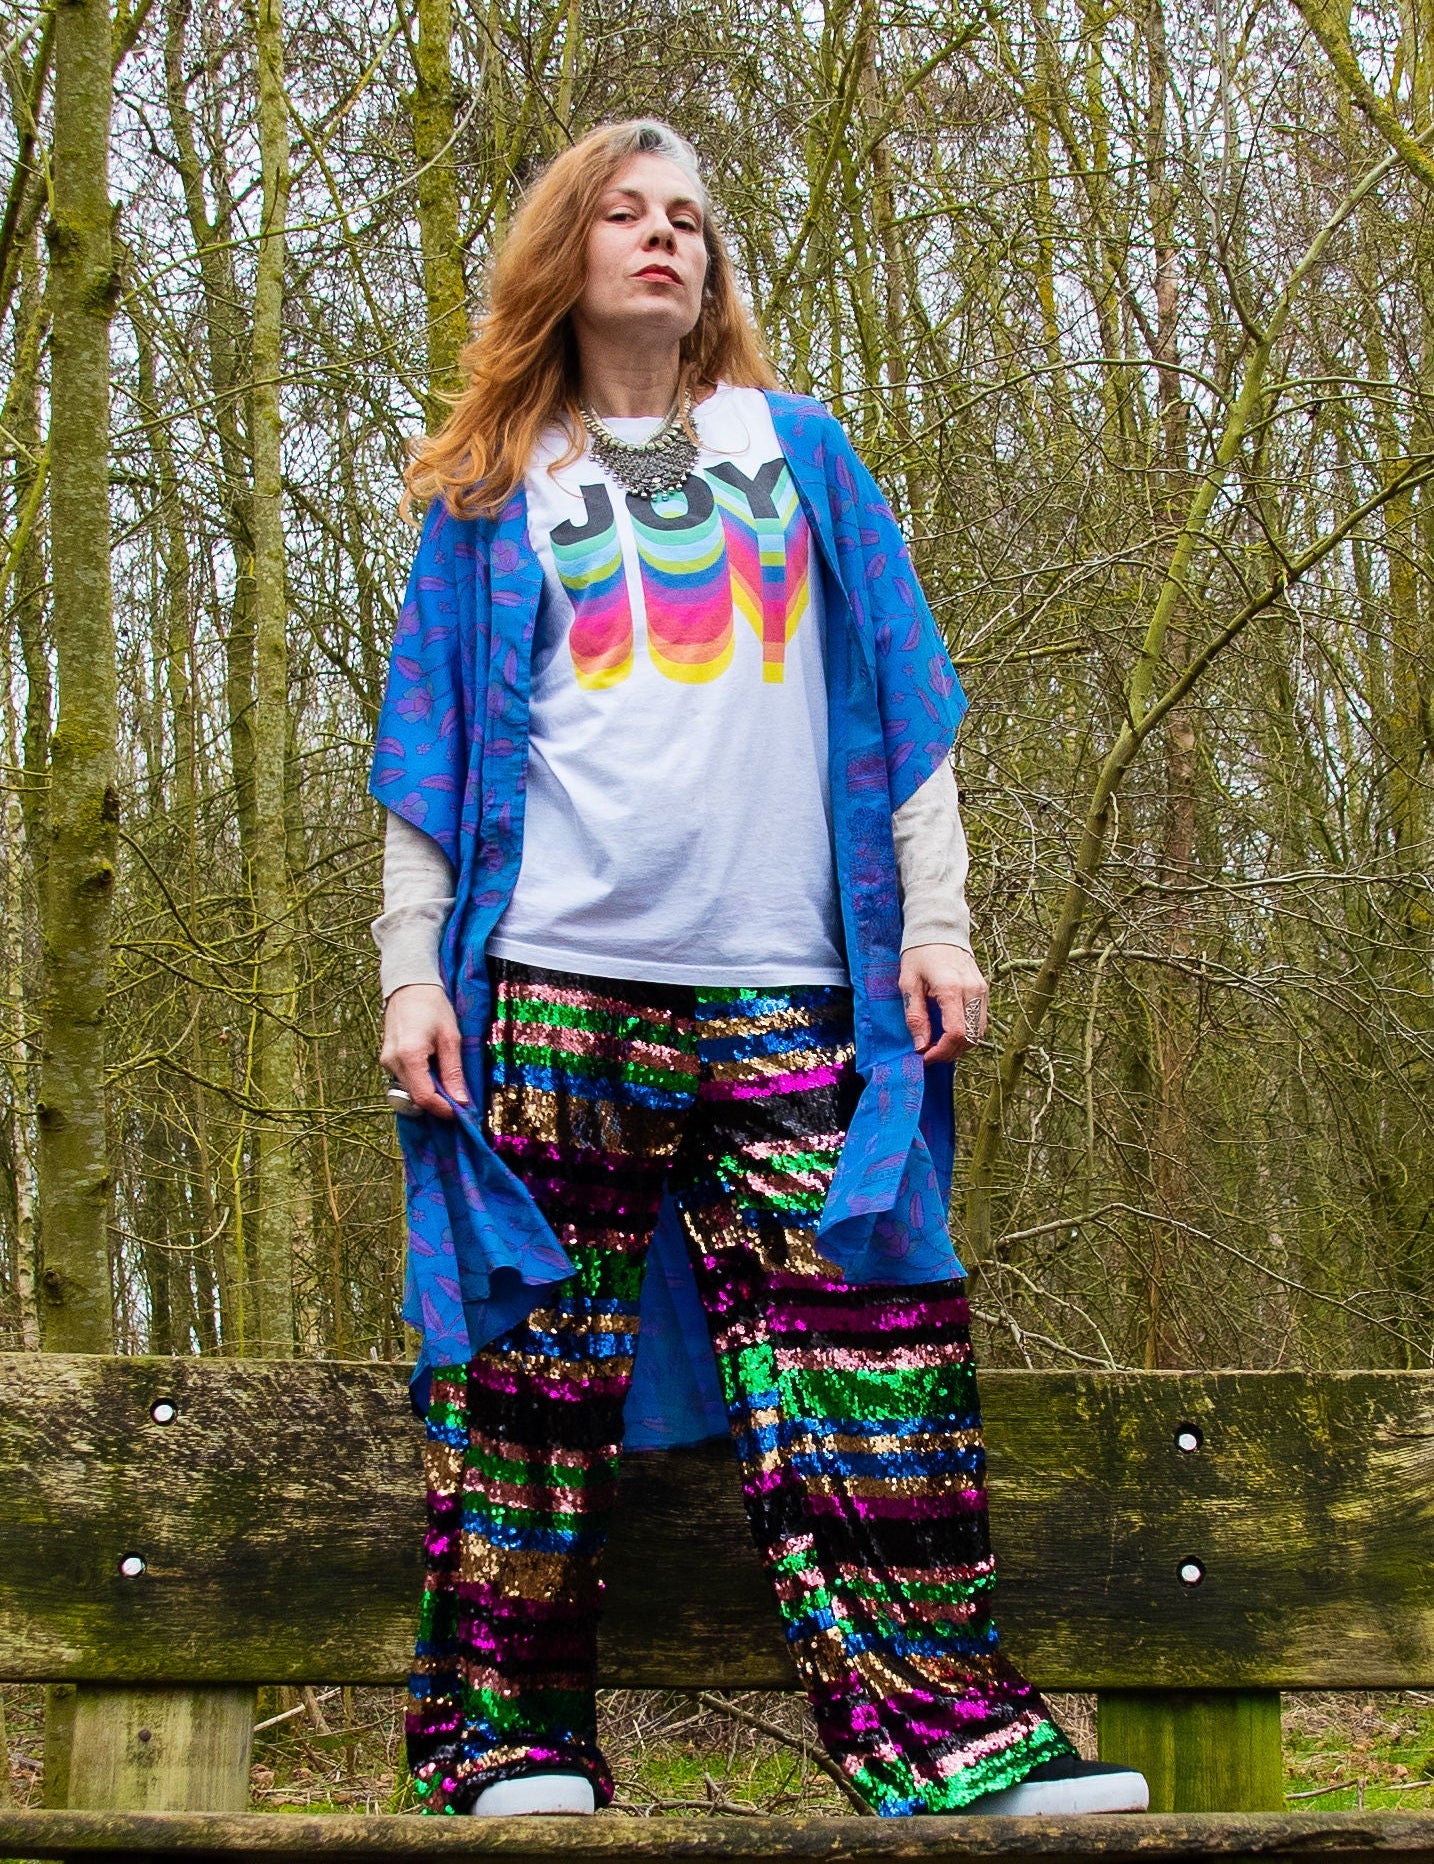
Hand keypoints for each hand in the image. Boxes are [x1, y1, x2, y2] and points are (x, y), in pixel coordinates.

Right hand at [379, 983, 468, 1119]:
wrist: (409, 986)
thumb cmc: (433, 1007)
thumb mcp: (450, 1038)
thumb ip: (453, 1071)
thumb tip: (461, 1101)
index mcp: (409, 1055)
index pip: (424, 1097)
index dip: (443, 1109)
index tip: (461, 1111)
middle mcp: (392, 1062)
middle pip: (415, 1097)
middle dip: (438, 1102)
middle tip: (459, 1098)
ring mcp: (386, 1061)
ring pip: (409, 1091)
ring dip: (429, 1092)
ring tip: (447, 1079)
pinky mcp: (386, 1060)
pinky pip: (404, 1080)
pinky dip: (420, 1081)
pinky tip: (433, 1069)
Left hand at [898, 944, 988, 1064]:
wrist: (939, 930)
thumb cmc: (919, 954)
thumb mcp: (908, 983)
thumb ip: (915, 1016)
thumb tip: (921, 1045)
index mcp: (951, 988)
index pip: (955, 1033)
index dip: (941, 1051)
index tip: (925, 1056)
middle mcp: (972, 991)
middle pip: (970, 1037)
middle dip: (950, 1052)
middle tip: (930, 1053)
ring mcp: (981, 990)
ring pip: (979, 1033)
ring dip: (960, 1045)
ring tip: (938, 1044)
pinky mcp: (984, 990)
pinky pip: (980, 1021)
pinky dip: (967, 1033)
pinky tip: (948, 1031)